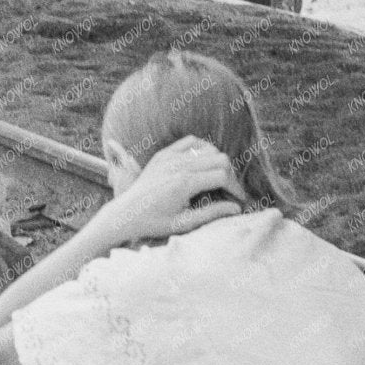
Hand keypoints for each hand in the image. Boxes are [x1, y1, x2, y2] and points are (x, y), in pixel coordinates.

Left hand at [102, 137, 245, 243]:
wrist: (125, 214)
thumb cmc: (154, 223)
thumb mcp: (184, 223)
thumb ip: (212, 213)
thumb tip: (237, 208)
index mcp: (184, 184)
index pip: (223, 176)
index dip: (235, 188)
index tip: (239, 200)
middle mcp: (178, 166)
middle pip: (220, 159)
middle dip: (230, 175)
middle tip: (229, 191)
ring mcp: (170, 157)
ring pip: (209, 148)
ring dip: (218, 162)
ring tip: (218, 179)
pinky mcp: (163, 154)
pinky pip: (191, 141)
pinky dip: (202, 148)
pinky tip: (204, 163)